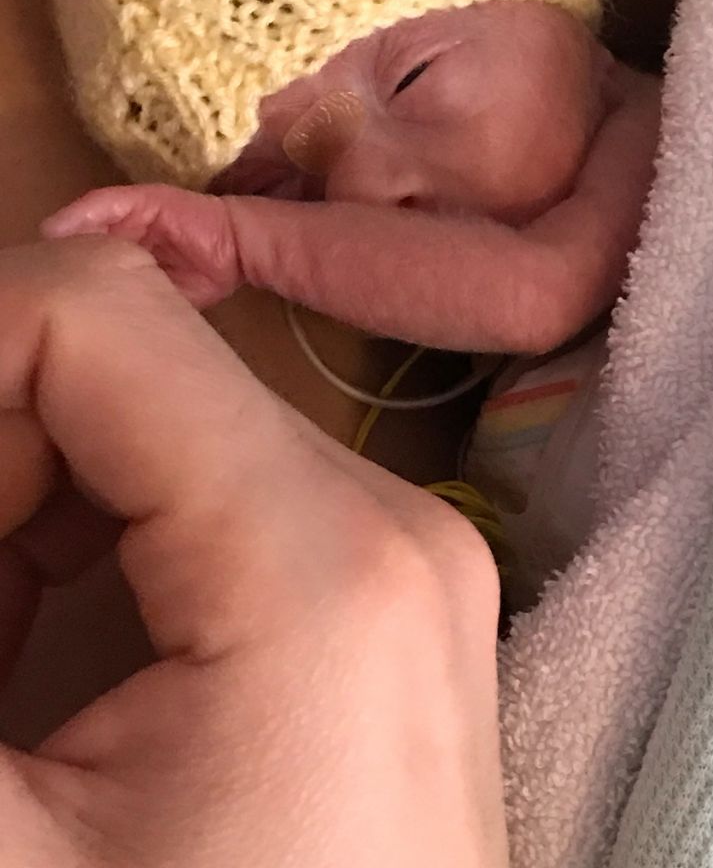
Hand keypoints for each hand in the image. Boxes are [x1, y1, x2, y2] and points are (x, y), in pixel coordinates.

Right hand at [0, 238, 506, 867]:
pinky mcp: (374, 607)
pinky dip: (77, 554)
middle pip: (118, 370)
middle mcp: (387, 524)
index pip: (92, 317)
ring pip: (147, 434)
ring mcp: (395, 561)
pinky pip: (197, 507)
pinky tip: (30, 673)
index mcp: (325, 555)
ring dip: (11, 512)